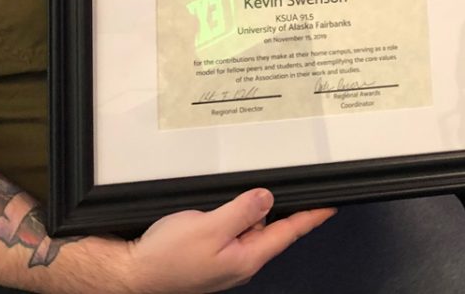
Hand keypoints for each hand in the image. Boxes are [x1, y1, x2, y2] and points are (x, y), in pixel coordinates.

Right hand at [122, 189, 334, 292]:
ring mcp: (226, 260)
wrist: (134, 273)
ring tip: (214, 209)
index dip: (311, 217)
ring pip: (247, 228)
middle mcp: (241, 262)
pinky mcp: (211, 256)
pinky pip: (229, 232)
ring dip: (241, 212)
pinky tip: (208, 214)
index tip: (330, 205)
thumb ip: (242, 211)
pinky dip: (228, 219)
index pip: (288, 232)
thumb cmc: (167, 257)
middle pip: (268, 228)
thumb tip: (267, 198)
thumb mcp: (209, 226)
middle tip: (254, 192)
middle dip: (266, 208)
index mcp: (247, 258)